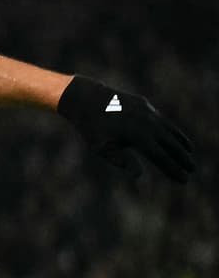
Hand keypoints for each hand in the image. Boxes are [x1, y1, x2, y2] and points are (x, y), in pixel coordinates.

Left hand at [58, 77, 194, 182]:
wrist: (86, 98)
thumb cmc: (91, 128)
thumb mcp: (102, 148)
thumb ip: (121, 160)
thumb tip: (139, 174)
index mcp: (137, 136)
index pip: (160, 157)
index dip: (172, 169)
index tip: (183, 179)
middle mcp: (147, 123)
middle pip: (170, 144)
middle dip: (182, 158)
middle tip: (192, 170)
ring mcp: (147, 113)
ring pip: (169, 130)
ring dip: (180, 143)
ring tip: (190, 153)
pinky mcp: (145, 106)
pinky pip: (162, 120)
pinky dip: (171, 130)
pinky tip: (175, 136)